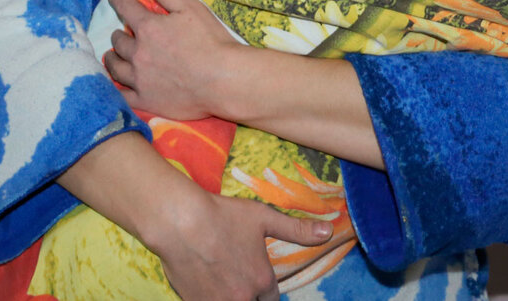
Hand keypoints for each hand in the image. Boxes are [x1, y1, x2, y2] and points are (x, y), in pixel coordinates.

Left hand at [103, 0, 240, 118]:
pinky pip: (122, 95)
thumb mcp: (189, 7)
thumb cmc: (210, 41)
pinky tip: (118, 85)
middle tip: (124, 32)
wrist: (224, 80)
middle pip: (118, 40)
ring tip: (115, 56)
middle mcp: (138, 52)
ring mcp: (140, 79)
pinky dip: (117, 87)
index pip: (124, 7)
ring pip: (115, 67)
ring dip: (113, 58)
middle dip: (120, 33)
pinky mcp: (146, 100)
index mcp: (148, 27)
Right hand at [145, 183, 332, 300]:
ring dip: (229, 296)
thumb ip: (297, 229)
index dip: (263, 290)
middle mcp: (242, 298)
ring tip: (222, 283)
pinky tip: (203, 283)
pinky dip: (209, 297)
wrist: (179, 220)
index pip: (271, 299)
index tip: (254, 281)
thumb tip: (328, 232)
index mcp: (261, 281)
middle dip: (248, 295)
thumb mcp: (262, 217)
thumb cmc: (221, 215)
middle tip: (236, 279)